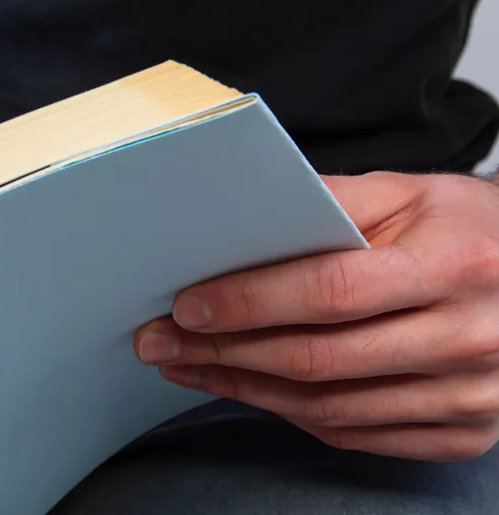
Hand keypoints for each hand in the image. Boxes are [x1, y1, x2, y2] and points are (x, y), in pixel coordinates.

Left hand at [134, 171, 498, 460]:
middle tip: (160, 343)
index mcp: (456, 264)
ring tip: (188, 367)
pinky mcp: (464, 433)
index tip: (186, 306)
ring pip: (329, 405)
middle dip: (223, 352)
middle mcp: (469, 337)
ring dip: (244, 389)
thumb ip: (330, 204)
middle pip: (319, 358)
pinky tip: (247, 391)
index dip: (251, 302)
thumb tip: (239, 219)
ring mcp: (471, 396)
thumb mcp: (410, 194)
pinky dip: (291, 415)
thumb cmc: (469, 227)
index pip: (331, 291)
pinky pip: (356, 433)